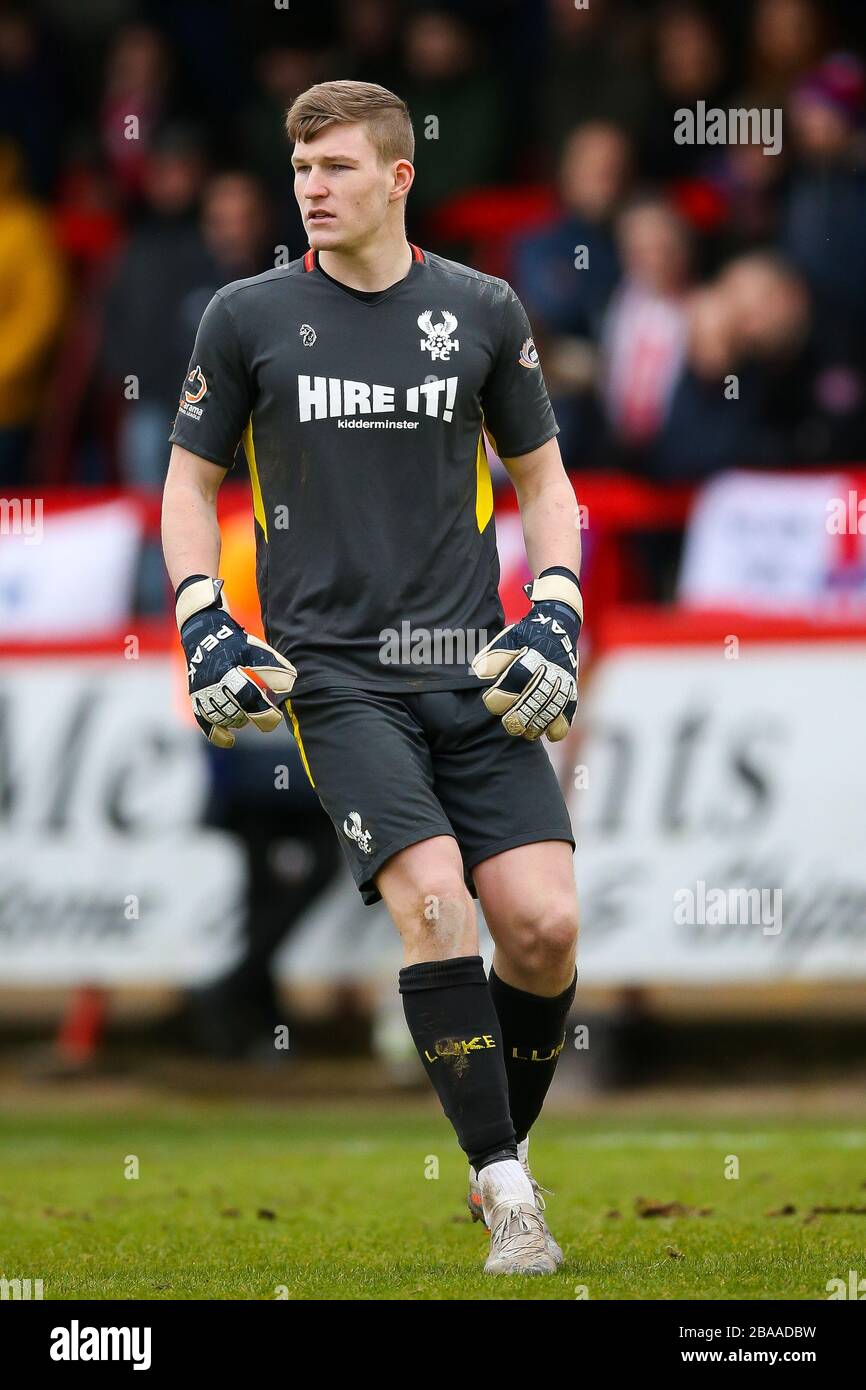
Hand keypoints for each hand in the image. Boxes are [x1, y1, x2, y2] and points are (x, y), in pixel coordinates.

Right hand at [176, 576, 296, 747]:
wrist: (203, 632)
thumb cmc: (235, 642)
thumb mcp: (257, 651)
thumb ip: (273, 669)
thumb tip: (291, 686)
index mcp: (230, 674)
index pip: (250, 703)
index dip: (265, 714)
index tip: (276, 717)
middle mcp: (214, 686)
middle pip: (238, 714)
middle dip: (256, 717)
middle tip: (268, 716)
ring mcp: (203, 693)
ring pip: (224, 719)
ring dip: (239, 720)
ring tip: (249, 713)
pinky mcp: (196, 698)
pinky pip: (205, 722)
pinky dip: (217, 734)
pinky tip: (230, 740)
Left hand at [471, 567, 581, 741]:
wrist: (560, 624)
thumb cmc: (527, 635)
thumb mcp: (508, 638)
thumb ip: (493, 656)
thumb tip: (479, 673)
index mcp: (531, 656)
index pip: (514, 682)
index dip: (500, 696)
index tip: (491, 701)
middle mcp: (550, 669)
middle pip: (533, 701)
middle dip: (518, 717)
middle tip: (508, 724)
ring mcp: (564, 680)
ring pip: (551, 710)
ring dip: (537, 725)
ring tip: (525, 731)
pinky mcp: (572, 688)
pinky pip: (569, 711)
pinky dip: (559, 726)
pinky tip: (548, 734)